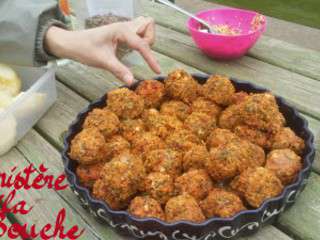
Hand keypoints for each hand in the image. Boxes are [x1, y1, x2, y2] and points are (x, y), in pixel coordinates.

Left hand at [45, 17, 160, 84]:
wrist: (71, 43)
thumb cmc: (84, 49)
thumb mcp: (103, 61)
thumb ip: (119, 70)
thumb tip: (132, 82)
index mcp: (121, 30)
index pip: (142, 44)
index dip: (151, 58)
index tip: (156, 70)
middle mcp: (124, 26)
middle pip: (148, 25)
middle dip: (150, 39)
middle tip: (142, 53)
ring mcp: (123, 28)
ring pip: (144, 25)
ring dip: (146, 37)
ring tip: (139, 52)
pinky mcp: (121, 33)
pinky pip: (137, 31)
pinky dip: (140, 39)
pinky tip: (133, 50)